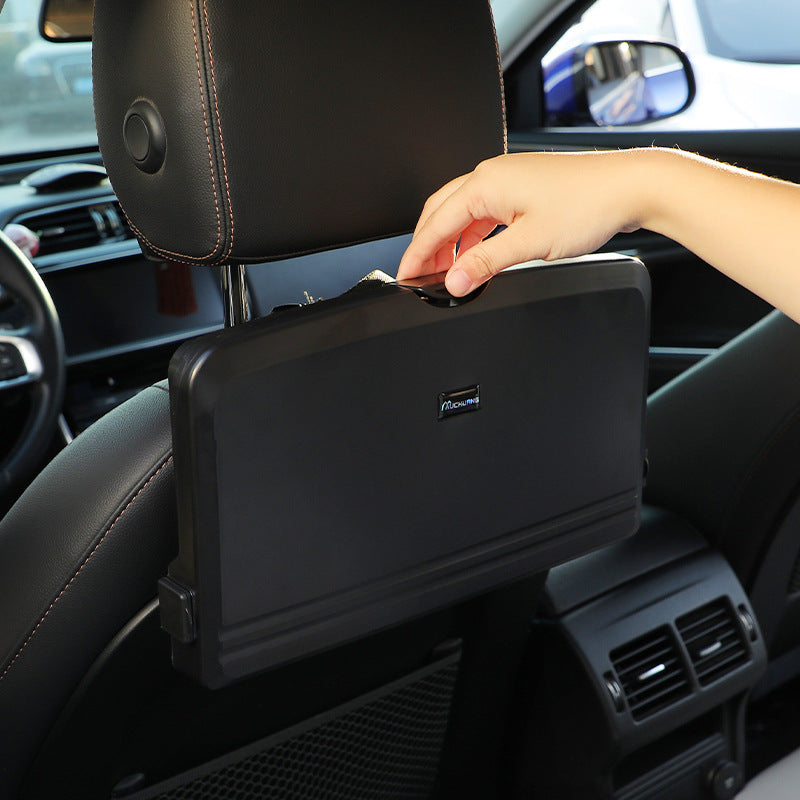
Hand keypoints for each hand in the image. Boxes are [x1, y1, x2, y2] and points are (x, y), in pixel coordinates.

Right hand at [396, 150, 645, 295]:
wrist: (630, 187)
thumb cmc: (588, 204)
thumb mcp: (529, 243)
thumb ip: (486, 263)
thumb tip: (455, 280)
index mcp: (486, 183)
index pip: (436, 222)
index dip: (418, 252)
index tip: (407, 274)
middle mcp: (493, 175)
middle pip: (442, 212)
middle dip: (428, 245)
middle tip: (421, 276)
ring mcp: (508, 180)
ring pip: (462, 213)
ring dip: (451, 242)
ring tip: (448, 271)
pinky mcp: (523, 188)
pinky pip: (484, 213)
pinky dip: (472, 235)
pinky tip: (476, 254)